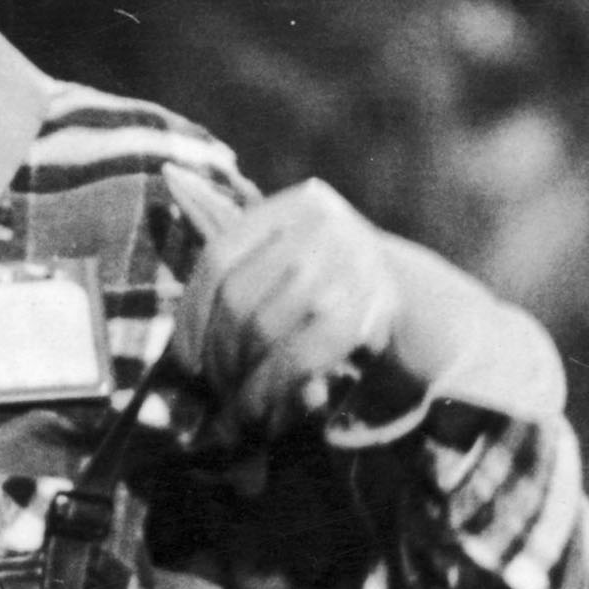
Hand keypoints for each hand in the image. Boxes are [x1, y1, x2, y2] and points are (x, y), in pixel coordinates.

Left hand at [174, 182, 402, 431]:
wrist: (417, 310)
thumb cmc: (330, 285)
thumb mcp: (286, 252)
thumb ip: (230, 235)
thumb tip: (171, 176)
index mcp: (296, 205)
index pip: (219, 259)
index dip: (191, 315)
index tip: (185, 360)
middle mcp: (324, 226)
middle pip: (238, 298)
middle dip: (218, 355)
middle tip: (213, 390)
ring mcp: (349, 266)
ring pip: (263, 330)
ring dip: (240, 381)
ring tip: (233, 408)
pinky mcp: (367, 312)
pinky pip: (297, 358)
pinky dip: (268, 392)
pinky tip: (258, 412)